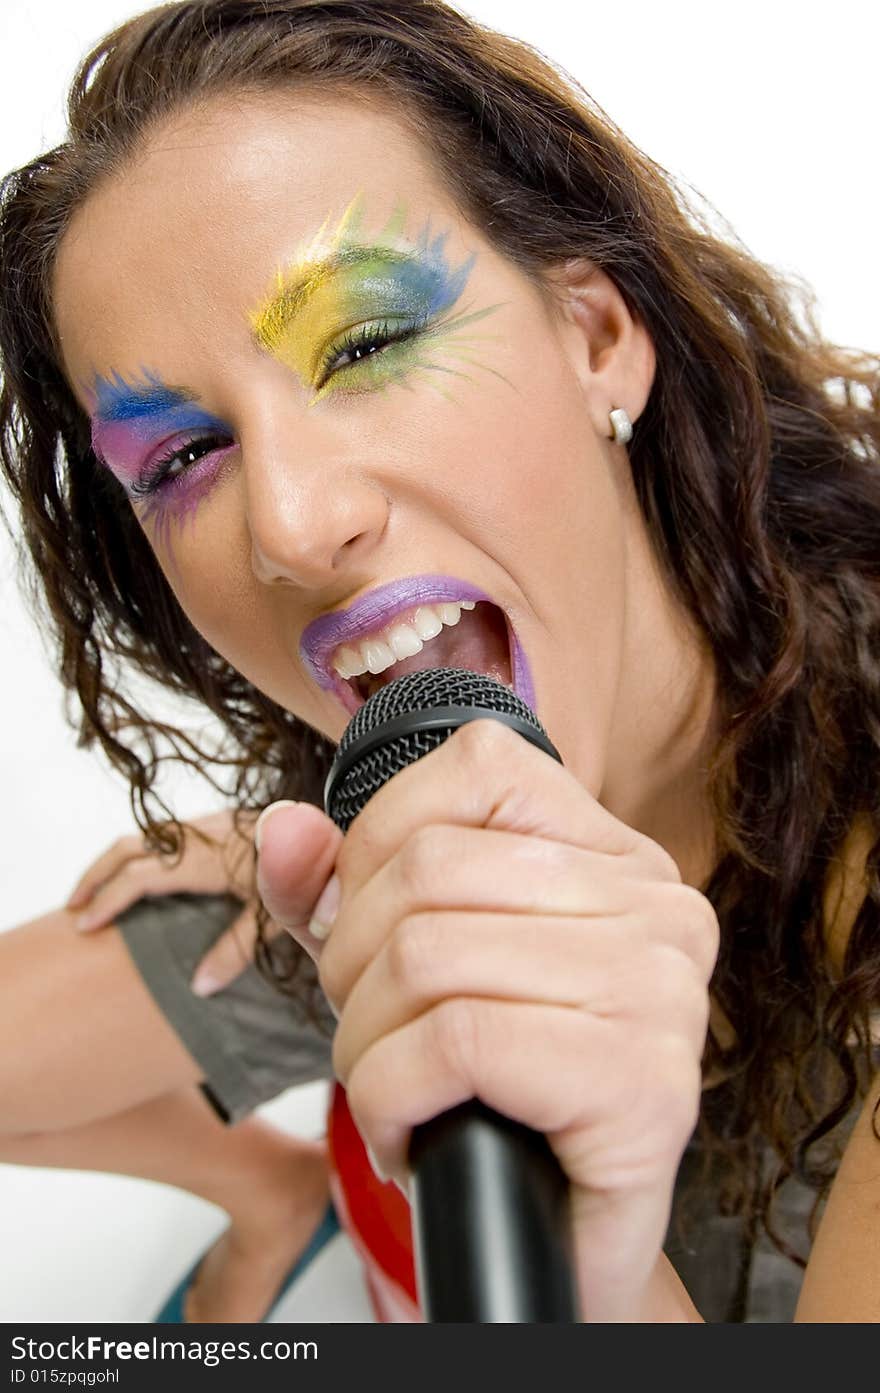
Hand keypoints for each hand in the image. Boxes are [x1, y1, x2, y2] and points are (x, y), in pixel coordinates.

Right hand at [66, 806, 341, 995]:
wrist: (336, 826)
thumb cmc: (314, 875)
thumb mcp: (276, 919)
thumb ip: (236, 950)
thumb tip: (198, 987)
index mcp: (209, 859)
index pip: (142, 877)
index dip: (109, 900)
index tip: (85, 925)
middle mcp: (203, 833)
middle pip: (130, 847)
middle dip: (95, 876)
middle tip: (74, 909)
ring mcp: (210, 822)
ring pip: (144, 834)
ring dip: (114, 861)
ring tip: (95, 892)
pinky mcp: (219, 819)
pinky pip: (164, 831)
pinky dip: (139, 852)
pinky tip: (140, 874)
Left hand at [258, 719, 718, 1321]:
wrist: (563, 1244)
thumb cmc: (498, 1095)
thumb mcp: (408, 969)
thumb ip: (341, 891)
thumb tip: (285, 832)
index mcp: (615, 857)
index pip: (479, 766)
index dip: (379, 842)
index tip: (366, 928)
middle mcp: (657, 905)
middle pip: (430, 867)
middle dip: (352, 961)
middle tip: (369, 1034)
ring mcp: (660, 990)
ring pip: (428, 955)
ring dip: (364, 1043)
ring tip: (386, 1088)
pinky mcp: (643, 1082)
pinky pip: (454, 1043)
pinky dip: (391, 1098)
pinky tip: (407, 1134)